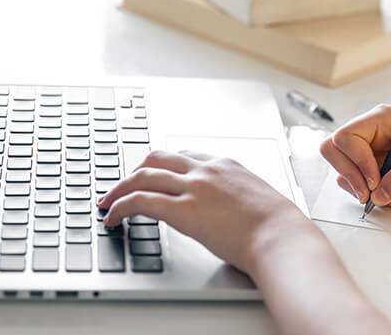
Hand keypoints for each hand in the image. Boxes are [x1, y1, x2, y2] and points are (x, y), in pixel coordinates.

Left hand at [97, 150, 312, 273]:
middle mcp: (206, 170)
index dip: (163, 165)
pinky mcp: (182, 209)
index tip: (154, 175)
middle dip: (136, 170)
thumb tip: (230, 213)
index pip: (185, 155)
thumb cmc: (277, 225)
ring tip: (109, 202)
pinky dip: (121, 207)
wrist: (281, 236)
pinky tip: (114, 217)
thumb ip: (237, 198)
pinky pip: (140, 201)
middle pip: (158, 157)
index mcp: (226, 165)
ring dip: (120, 188)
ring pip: (143, 175)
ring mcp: (193, 187)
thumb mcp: (257, 200)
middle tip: (124, 185)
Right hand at [320, 104, 390, 206]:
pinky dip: (385, 199)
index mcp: (380, 120)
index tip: (375, 179)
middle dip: (351, 177)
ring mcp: (376, 156)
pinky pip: (369, 191)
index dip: (356, 161)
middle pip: (335, 154)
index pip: (345, 138)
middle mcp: (373, 137)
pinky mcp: (384, 174)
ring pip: (349, 177)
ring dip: (370, 193)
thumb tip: (379, 195)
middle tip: (371, 194)